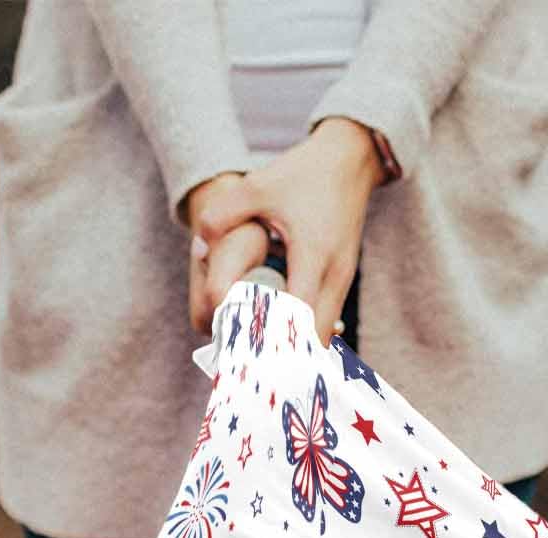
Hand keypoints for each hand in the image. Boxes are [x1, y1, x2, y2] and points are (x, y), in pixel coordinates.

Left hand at [189, 118, 383, 341]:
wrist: (349, 159)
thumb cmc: (304, 173)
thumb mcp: (258, 186)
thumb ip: (223, 214)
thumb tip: (197, 248)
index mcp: (313, 256)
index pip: (298, 319)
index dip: (275, 342)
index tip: (249, 358)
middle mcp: (334, 275)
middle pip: (314, 340)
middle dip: (285, 357)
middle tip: (251, 367)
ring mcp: (343, 281)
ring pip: (322, 334)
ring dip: (295, 347)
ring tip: (261, 356)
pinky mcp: (342, 280)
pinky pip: (324, 321)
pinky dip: (304, 333)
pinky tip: (278, 336)